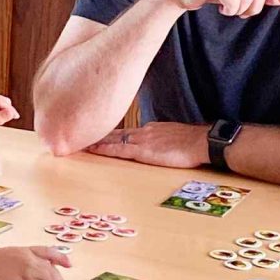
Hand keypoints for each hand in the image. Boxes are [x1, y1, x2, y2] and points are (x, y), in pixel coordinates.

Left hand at [0, 93, 19, 138]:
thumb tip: (12, 112)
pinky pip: (0, 109)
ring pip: (3, 105)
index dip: (10, 109)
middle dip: (6, 111)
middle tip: (0, 123)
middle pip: (4, 102)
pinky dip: (0, 115)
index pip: (3, 102)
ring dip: (3, 114)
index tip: (15, 117)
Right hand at [0, 246, 71, 279]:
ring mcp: (28, 271)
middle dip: (60, 279)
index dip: (60, 258)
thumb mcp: (8, 256)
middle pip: (52, 268)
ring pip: (51, 278)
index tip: (68, 263)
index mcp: (25, 250)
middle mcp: (30, 259)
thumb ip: (19, 263)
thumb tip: (25, 275)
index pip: (48, 252)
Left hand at [86, 122, 209, 168]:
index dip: (109, 131)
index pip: (125, 130)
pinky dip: (103, 149)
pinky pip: (118, 149)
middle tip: (78, 131)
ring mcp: (141, 140)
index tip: (95, 131)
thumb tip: (157, 145)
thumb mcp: (173, 137)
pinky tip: (93, 149)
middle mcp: (142, 131)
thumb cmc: (193, 142)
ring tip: (78, 140)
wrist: (201, 141)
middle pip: (114, 131)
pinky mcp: (142, 151)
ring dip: (95, 140)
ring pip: (112, 138)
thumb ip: (162, 140)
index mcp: (150, 129)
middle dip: (96, 132)